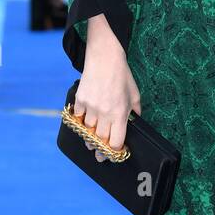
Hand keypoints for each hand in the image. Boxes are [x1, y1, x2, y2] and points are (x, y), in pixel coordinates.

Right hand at [74, 42, 140, 162]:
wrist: (104, 58)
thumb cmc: (122, 75)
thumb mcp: (134, 94)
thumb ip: (135, 111)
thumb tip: (135, 122)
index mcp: (120, 113)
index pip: (116, 141)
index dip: (115, 150)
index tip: (115, 153)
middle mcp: (104, 113)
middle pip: (100, 139)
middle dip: (100, 150)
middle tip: (100, 156)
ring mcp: (90, 107)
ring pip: (87, 130)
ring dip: (89, 137)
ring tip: (91, 143)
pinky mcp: (80, 100)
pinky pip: (78, 117)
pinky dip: (80, 121)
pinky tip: (84, 123)